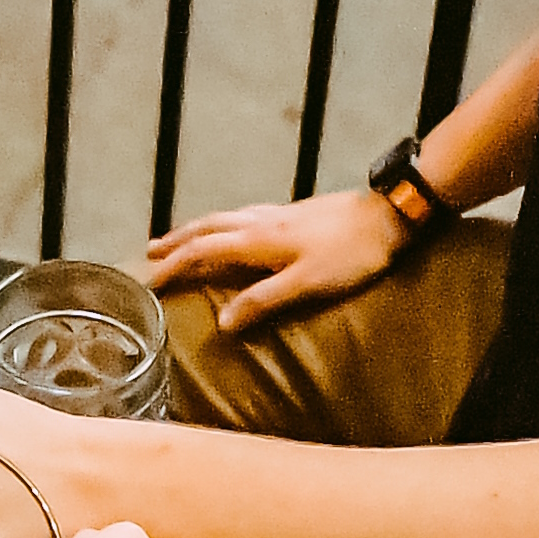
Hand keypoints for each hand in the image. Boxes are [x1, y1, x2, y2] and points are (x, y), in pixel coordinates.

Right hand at [143, 188, 406, 343]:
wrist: (388, 216)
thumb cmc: (350, 255)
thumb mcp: (306, 283)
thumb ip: (263, 301)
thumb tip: (223, 324)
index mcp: (258, 240)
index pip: (202, 251)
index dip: (174, 266)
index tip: (150, 282)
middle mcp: (260, 222)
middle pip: (206, 227)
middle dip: (176, 241)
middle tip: (150, 254)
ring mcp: (276, 214)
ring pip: (223, 217)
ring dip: (195, 229)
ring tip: (179, 239)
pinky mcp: (292, 213)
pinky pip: (241, 215)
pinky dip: (222, 224)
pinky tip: (230, 228)